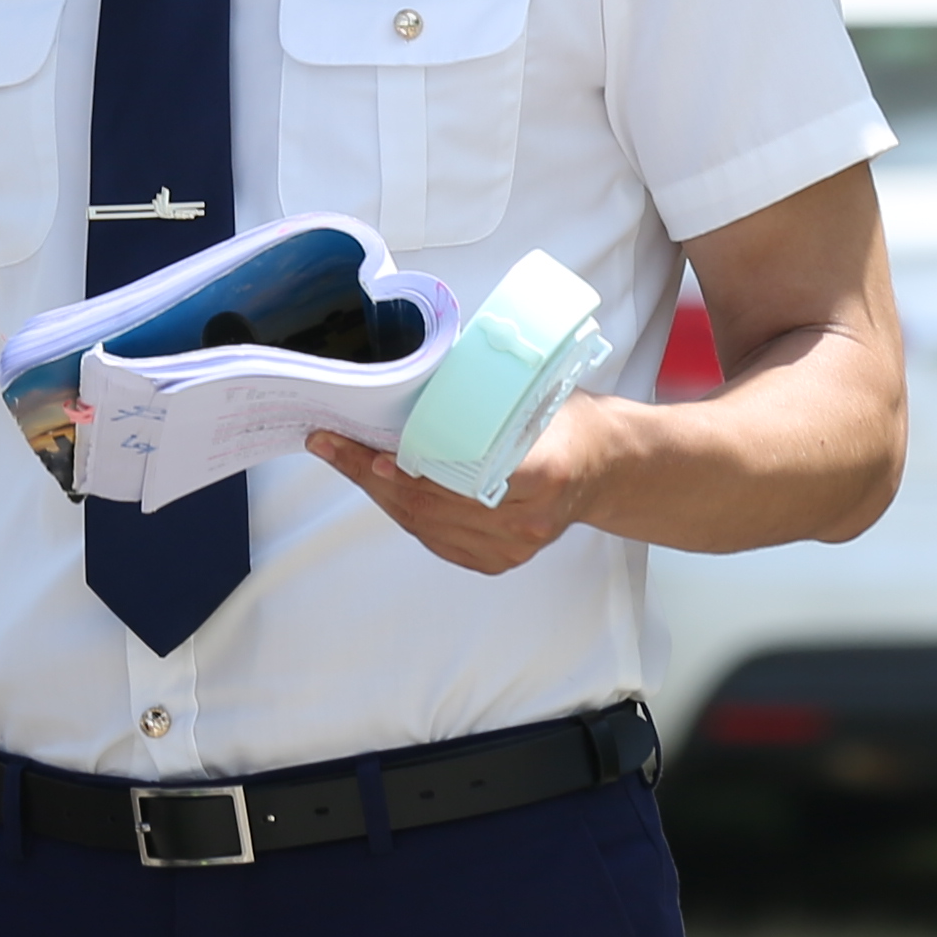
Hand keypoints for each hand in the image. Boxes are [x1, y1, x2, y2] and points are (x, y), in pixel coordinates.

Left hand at [305, 386, 633, 577]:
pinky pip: (436, 539)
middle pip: (432, 504)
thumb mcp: (533, 394)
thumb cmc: (565, 421)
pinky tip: (379, 485)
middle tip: (332, 445)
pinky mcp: (500, 559)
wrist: (603, 466)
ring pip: (426, 525)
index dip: (411, 471)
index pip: (462, 477)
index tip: (369, 454)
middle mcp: (528, 520)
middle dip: (372, 475)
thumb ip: (480, 395)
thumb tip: (413, 376)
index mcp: (544, 473)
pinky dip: (404, 511)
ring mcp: (514, 547)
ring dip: (380, 493)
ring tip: (344, 458)